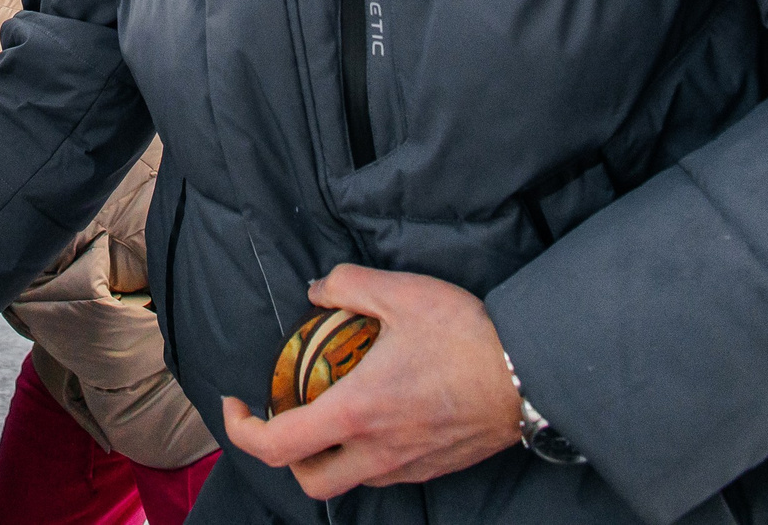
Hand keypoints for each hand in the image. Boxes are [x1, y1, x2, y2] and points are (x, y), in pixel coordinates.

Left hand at [222, 263, 523, 499]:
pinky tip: (376, 415)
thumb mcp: (401, 292)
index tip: (236, 404)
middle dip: (283, 454)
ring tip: (328, 411)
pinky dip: (363, 454)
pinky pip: (381, 474)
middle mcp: (375, 452)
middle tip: (284, 414)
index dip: (242, 431)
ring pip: (346, 481)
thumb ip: (347, 285)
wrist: (531, 375)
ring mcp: (405, 467)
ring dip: (325, 455)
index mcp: (355, 412)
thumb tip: (317, 291)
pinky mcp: (432, 469)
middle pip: (307, 480)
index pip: (276, 445)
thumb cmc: (466, 335)